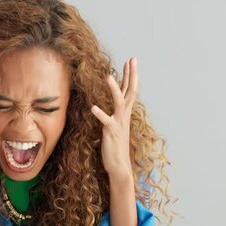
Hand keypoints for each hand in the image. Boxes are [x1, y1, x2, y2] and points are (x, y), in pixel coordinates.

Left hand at [90, 57, 138, 178]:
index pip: (130, 90)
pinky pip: (106, 121)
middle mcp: (124, 115)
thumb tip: (112, 104)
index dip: (130, 75)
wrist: (119, 166)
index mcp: (125, 113)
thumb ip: (115, 114)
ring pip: (119, 102)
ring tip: (108, 76)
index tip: (131, 61)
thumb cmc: (115, 146)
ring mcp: (119, 123)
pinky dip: (100, 114)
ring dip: (114, 89)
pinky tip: (93, 107)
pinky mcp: (111, 132)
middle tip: (132, 59)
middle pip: (130, 91)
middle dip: (131, 75)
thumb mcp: (115, 126)